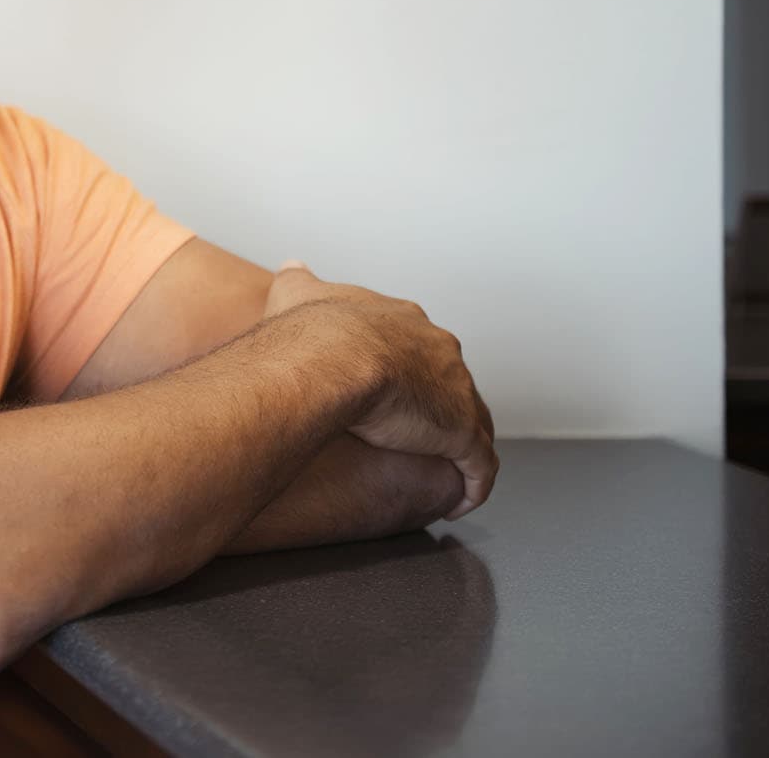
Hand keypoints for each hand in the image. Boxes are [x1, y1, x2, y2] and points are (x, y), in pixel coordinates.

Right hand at [264, 261, 497, 519]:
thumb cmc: (310, 331)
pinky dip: (473, 484)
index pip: (417, 346)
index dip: (408, 367)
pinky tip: (463, 502)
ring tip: (449, 469)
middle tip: (422, 429)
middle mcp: (438, 352)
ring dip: (461, 445)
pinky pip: (477, 466)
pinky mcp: (461, 434)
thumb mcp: (297, 293)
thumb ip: (298, 279)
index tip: (397, 387)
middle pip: (451, 381)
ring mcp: (456, 393)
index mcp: (403, 321)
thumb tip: (292, 266)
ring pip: (472, 421)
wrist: (330, 358)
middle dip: (441, 403)